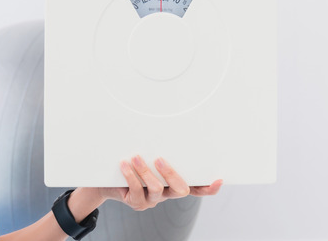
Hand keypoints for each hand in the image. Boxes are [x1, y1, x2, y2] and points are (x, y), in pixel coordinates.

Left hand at [98, 156, 222, 210]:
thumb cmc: (132, 164)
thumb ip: (158, 148)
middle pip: (180, 190)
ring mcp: (153, 200)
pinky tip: (124, 164)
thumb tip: (163, 125)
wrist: (108, 180)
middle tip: (159, 159)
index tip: (218, 179)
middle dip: (171, 174)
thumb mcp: (147, 155)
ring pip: (156, 189)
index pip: (197, 188)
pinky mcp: (137, 202)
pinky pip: (137, 191)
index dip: (208, 187)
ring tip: (135, 157)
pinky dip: (130, 176)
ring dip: (145, 172)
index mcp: (174, 182)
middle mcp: (167, 193)